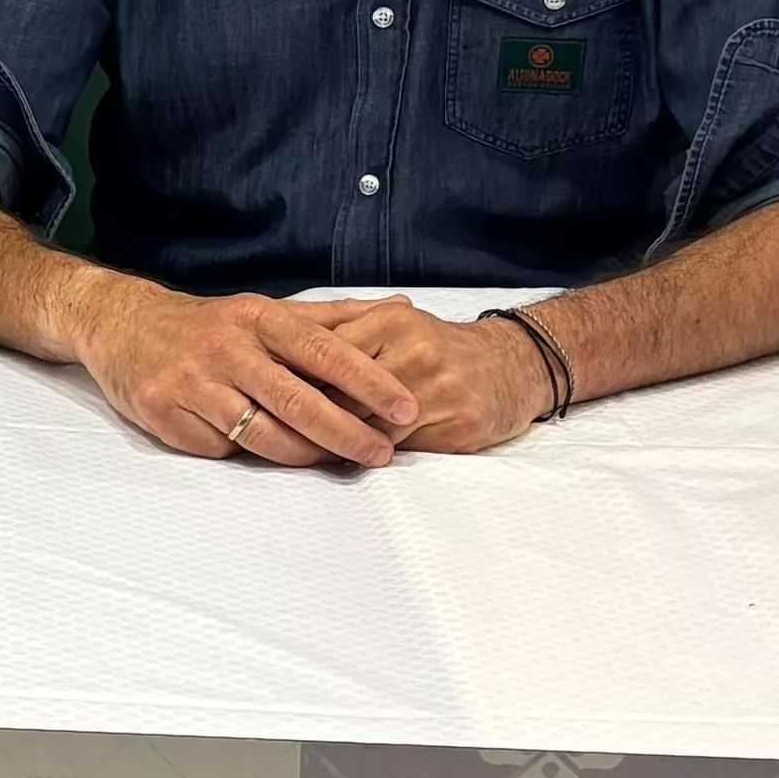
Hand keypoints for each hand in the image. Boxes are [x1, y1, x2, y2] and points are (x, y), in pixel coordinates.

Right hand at [64, 275, 417, 466]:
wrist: (121, 324)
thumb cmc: (208, 324)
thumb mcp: (266, 310)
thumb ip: (332, 318)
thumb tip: (400, 307)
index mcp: (257, 318)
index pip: (323, 351)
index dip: (369, 382)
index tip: (405, 407)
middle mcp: (225, 348)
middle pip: (296, 402)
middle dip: (346, 433)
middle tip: (381, 452)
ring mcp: (190, 383)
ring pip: (260, 435)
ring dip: (303, 455)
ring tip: (334, 460)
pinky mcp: (163, 414)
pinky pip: (219, 449)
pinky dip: (244, 455)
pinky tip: (260, 451)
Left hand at [292, 297, 552, 454]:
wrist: (513, 367)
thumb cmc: (438, 348)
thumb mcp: (394, 325)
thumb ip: (342, 334)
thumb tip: (279, 353)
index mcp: (393, 322)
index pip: (326, 357)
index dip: (294, 381)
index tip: (265, 396)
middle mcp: (417, 353)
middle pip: (343, 397)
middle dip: (311, 418)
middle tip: (277, 431)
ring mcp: (440, 392)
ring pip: (369, 429)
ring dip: (339, 443)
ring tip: (310, 448)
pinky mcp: (457, 427)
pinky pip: (400, 450)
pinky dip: (372, 454)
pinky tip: (355, 455)